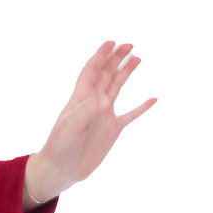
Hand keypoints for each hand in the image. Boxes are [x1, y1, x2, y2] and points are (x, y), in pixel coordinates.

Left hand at [27, 41, 156, 200]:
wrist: (62, 169)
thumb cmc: (60, 146)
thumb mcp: (70, 127)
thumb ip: (86, 111)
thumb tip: (105, 101)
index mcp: (80, 98)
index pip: (91, 71)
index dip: (100, 56)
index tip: (112, 43)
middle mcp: (93, 103)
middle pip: (105, 74)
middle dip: (116, 58)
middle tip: (129, 45)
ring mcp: (103, 115)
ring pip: (116, 88)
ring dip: (126, 73)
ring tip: (138, 58)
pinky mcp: (112, 130)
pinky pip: (130, 115)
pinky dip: (141, 107)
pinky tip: (153, 99)